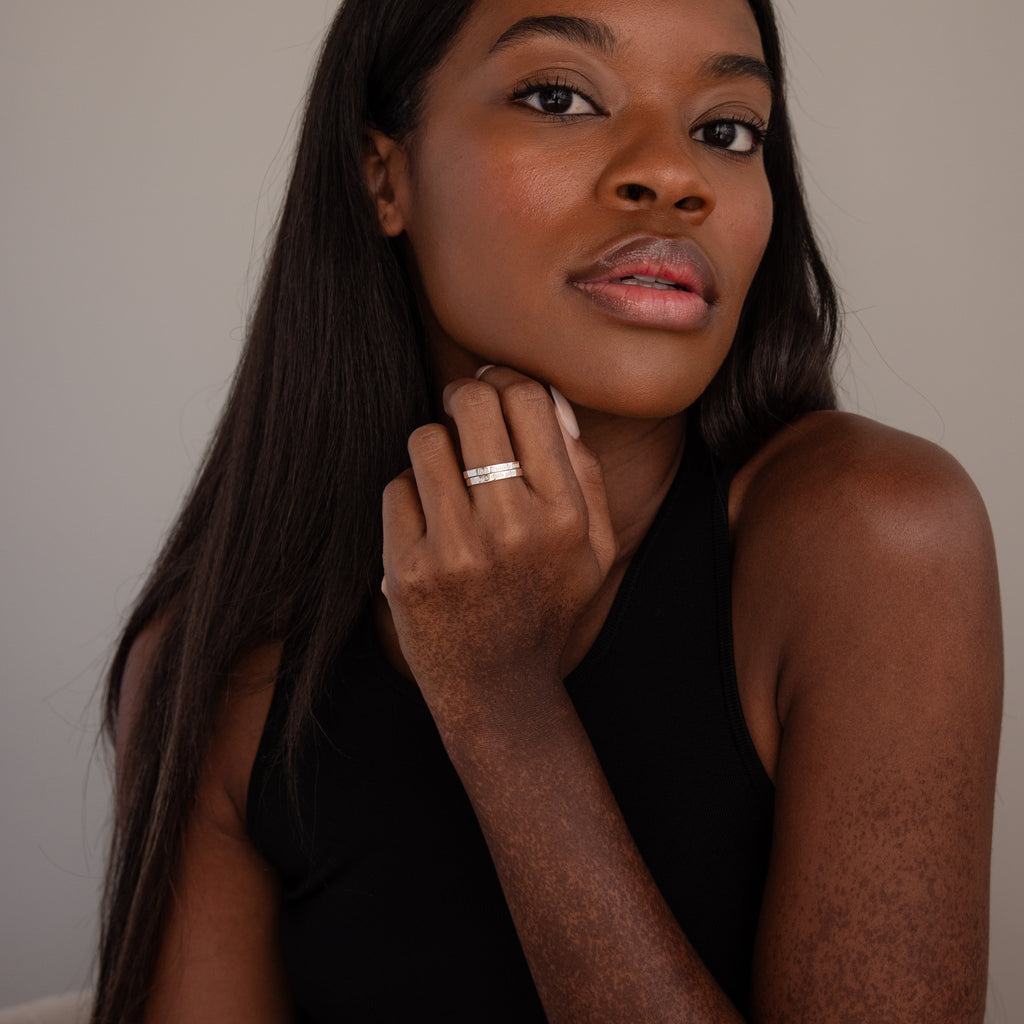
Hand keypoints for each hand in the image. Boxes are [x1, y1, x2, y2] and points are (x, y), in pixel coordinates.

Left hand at [381, 366, 615, 723]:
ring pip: (426, 441)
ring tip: (448, 480)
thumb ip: (583, 470)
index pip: (529, 400)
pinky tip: (429, 526)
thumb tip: (548, 398)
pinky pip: (397, 489)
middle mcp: (513, 527)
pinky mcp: (409, 569)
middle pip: (473, 405)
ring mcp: (457, 549)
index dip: (506, 380)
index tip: (494, 388)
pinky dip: (410, 497)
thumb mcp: (593, 546)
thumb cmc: (546, 605)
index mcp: (565, 514)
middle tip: (462, 411)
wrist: (497, 688)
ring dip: (434, 449)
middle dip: (463, 397)